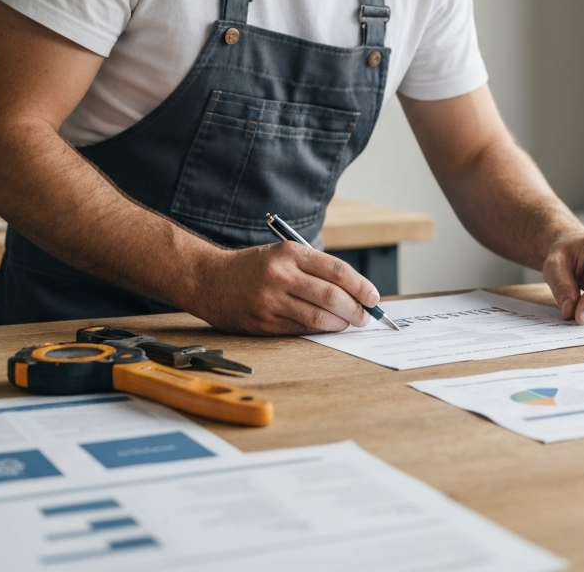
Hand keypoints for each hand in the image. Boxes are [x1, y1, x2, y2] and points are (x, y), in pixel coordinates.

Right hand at [189, 242, 380, 334]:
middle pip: (331, 296)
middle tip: (365, 316)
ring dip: (340, 323)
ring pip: (318, 317)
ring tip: (349, 323)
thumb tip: (354, 291)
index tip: (373, 297)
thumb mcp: (284, 255)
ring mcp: (271, 300)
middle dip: (356, 309)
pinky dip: (320, 330)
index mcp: (290, 253)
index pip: (337, 271)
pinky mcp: (263, 322)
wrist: (209, 279)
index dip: (361, 286)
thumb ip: (315, 269)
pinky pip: (300, 329)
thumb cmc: (254, 267)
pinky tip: (328, 328)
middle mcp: (281, 275)